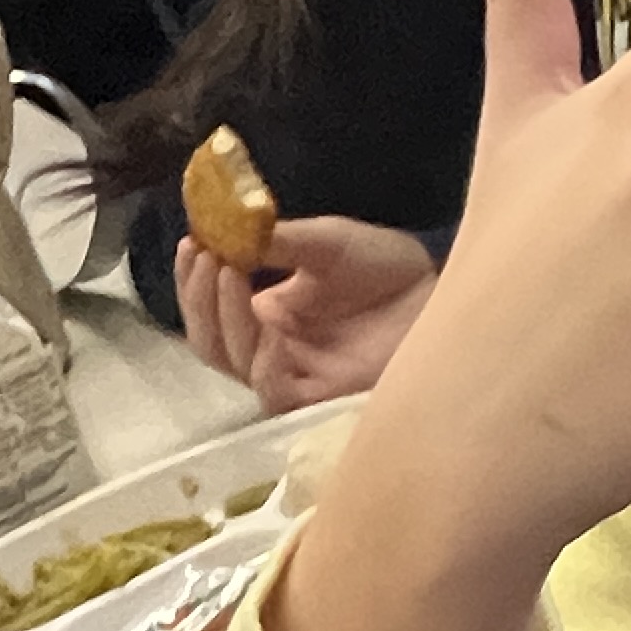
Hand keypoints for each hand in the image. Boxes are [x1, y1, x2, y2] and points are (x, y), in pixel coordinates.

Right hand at [175, 221, 436, 412]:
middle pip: (211, 340)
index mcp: (267, 313)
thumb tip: (223, 231)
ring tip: (231, 272)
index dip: (193, 281)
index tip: (191, 241)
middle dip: (200, 298)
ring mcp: (294, 374)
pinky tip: (270, 331)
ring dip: (224, 318)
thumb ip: (275, 241)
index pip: (211, 308)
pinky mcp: (319, 398)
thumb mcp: (324, 242)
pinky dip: (262, 363)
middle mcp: (271, 348)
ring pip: (234, 362)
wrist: (439, 290)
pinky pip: (273, 391)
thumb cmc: (386, 268)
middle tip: (206, 256)